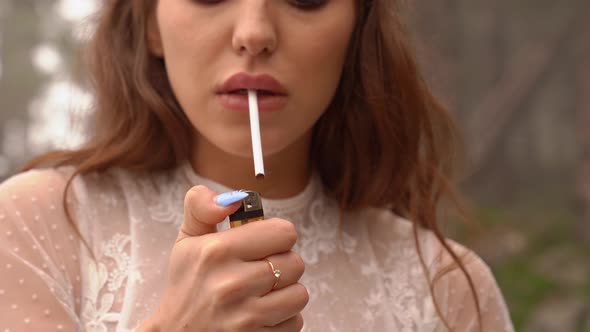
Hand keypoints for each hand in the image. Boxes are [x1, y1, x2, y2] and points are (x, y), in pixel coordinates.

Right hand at [140, 185, 307, 331]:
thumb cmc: (188, 283)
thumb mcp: (187, 239)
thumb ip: (201, 206)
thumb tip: (234, 199)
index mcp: (216, 251)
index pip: (284, 233)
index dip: (276, 237)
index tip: (263, 245)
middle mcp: (230, 283)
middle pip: (295, 263)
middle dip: (281, 265)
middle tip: (259, 271)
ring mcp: (244, 317)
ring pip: (299, 294)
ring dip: (285, 293)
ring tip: (262, 293)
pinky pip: (295, 321)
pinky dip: (283, 318)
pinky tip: (261, 315)